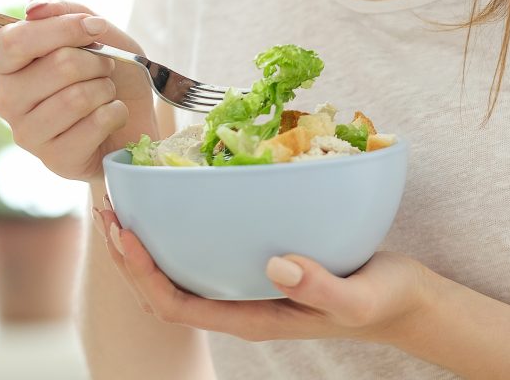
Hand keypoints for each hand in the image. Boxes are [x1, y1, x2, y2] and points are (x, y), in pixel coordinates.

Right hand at [0, 0, 157, 180]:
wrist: (135, 116)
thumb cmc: (107, 70)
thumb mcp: (95, 30)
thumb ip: (64, 9)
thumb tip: (34, 7)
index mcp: (8, 63)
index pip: (13, 40)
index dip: (61, 29)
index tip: (96, 28)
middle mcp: (7, 99)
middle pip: (58, 65)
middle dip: (97, 62)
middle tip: (103, 68)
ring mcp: (27, 134)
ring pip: (77, 97)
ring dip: (106, 89)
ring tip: (105, 93)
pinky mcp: (55, 160)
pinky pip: (95, 124)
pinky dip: (116, 113)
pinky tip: (111, 117)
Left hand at [93, 202, 433, 344]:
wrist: (404, 299)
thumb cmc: (382, 300)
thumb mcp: (359, 298)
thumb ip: (321, 287)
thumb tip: (275, 263)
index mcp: (250, 317)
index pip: (176, 305)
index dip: (142, 273)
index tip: (124, 233)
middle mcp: (238, 302)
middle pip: (162, 288)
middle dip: (127, 254)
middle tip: (106, 205)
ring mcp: (244, 284)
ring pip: (177, 268)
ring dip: (145, 238)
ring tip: (123, 199)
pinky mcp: (255, 261)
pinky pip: (203, 247)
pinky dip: (179, 224)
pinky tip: (176, 192)